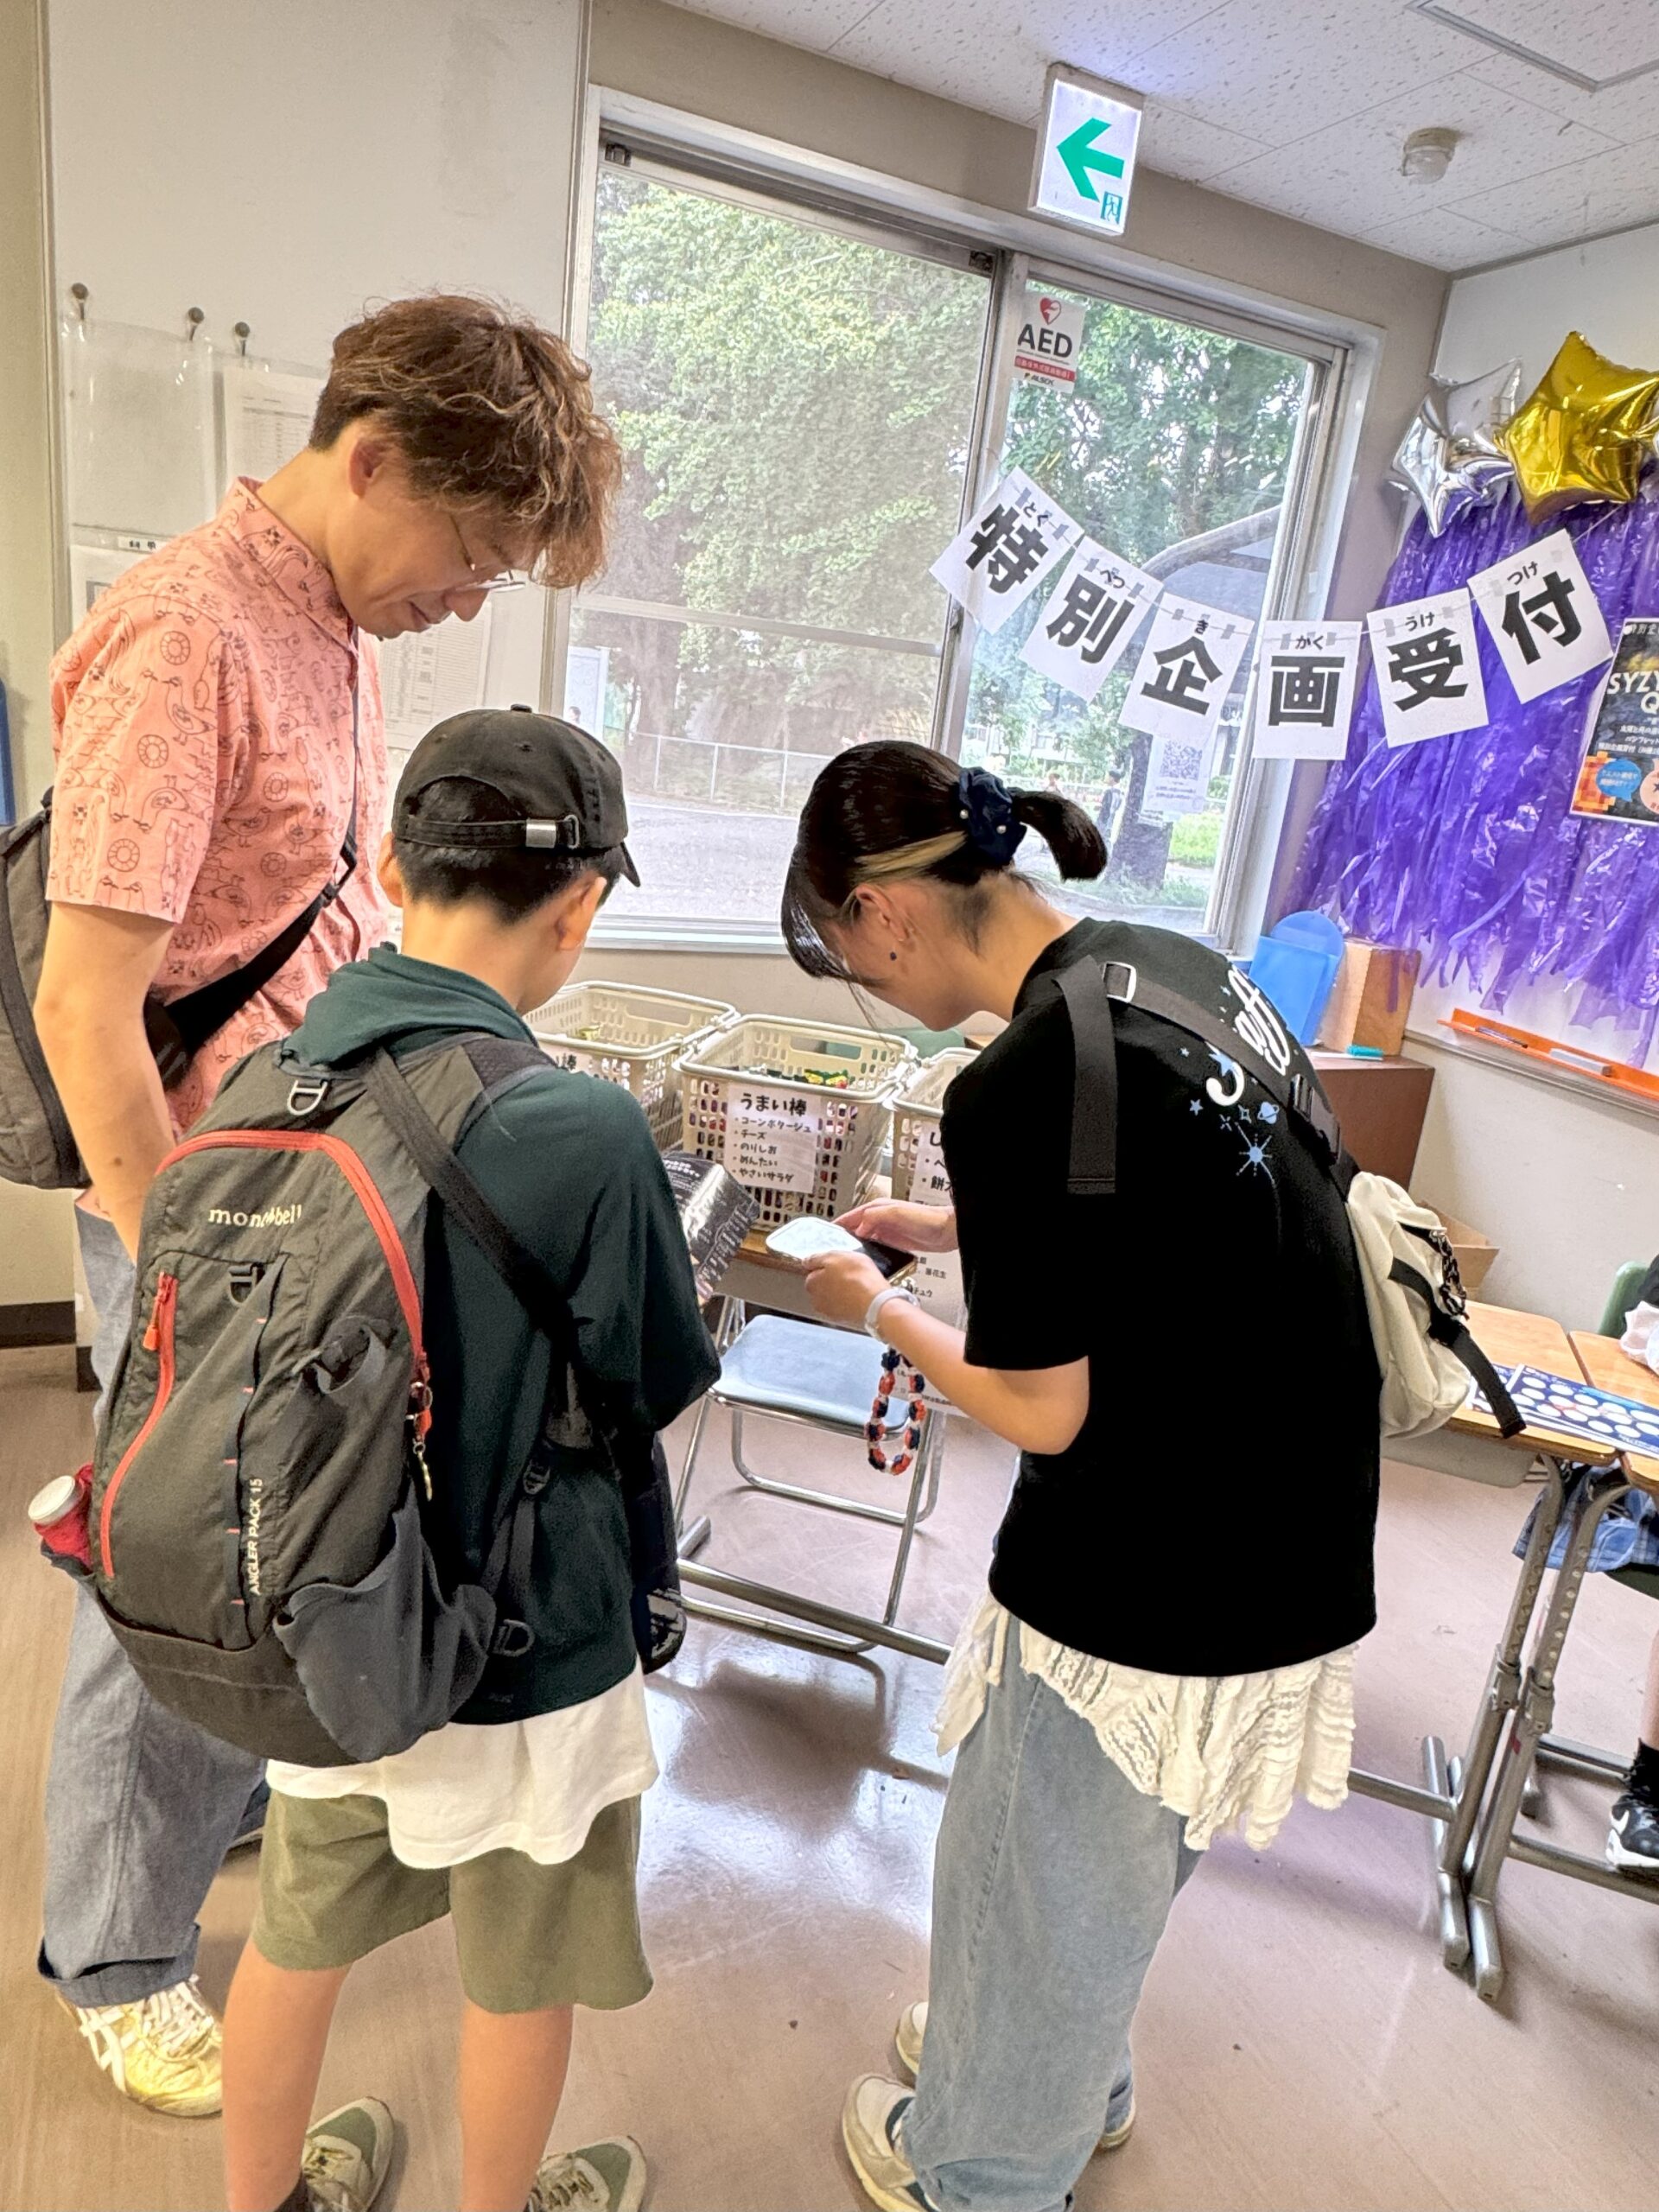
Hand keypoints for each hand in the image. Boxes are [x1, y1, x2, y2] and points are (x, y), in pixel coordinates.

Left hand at [804, 1250, 886, 1328]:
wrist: (875, 1302)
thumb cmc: (856, 1277)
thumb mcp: (835, 1256)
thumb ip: (817, 1258)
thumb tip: (806, 1261)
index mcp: (811, 1283)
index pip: (813, 1272)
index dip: (827, 1266)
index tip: (839, 1264)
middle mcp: (817, 1300)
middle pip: (823, 1286)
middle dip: (833, 1279)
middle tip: (849, 1272)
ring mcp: (830, 1312)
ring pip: (834, 1296)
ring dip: (842, 1291)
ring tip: (857, 1284)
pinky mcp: (845, 1319)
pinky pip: (846, 1305)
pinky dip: (850, 1301)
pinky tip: (861, 1295)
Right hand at [837, 1200, 956, 1254]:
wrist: (946, 1231)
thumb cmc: (926, 1219)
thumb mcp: (896, 1213)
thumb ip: (874, 1217)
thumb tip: (858, 1227)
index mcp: (877, 1209)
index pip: (850, 1216)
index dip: (837, 1225)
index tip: (824, 1234)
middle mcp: (880, 1218)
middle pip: (854, 1228)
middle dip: (842, 1237)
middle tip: (830, 1250)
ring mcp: (887, 1230)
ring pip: (863, 1238)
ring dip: (854, 1246)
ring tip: (842, 1258)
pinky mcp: (894, 1241)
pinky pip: (875, 1247)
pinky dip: (867, 1253)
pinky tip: (863, 1262)